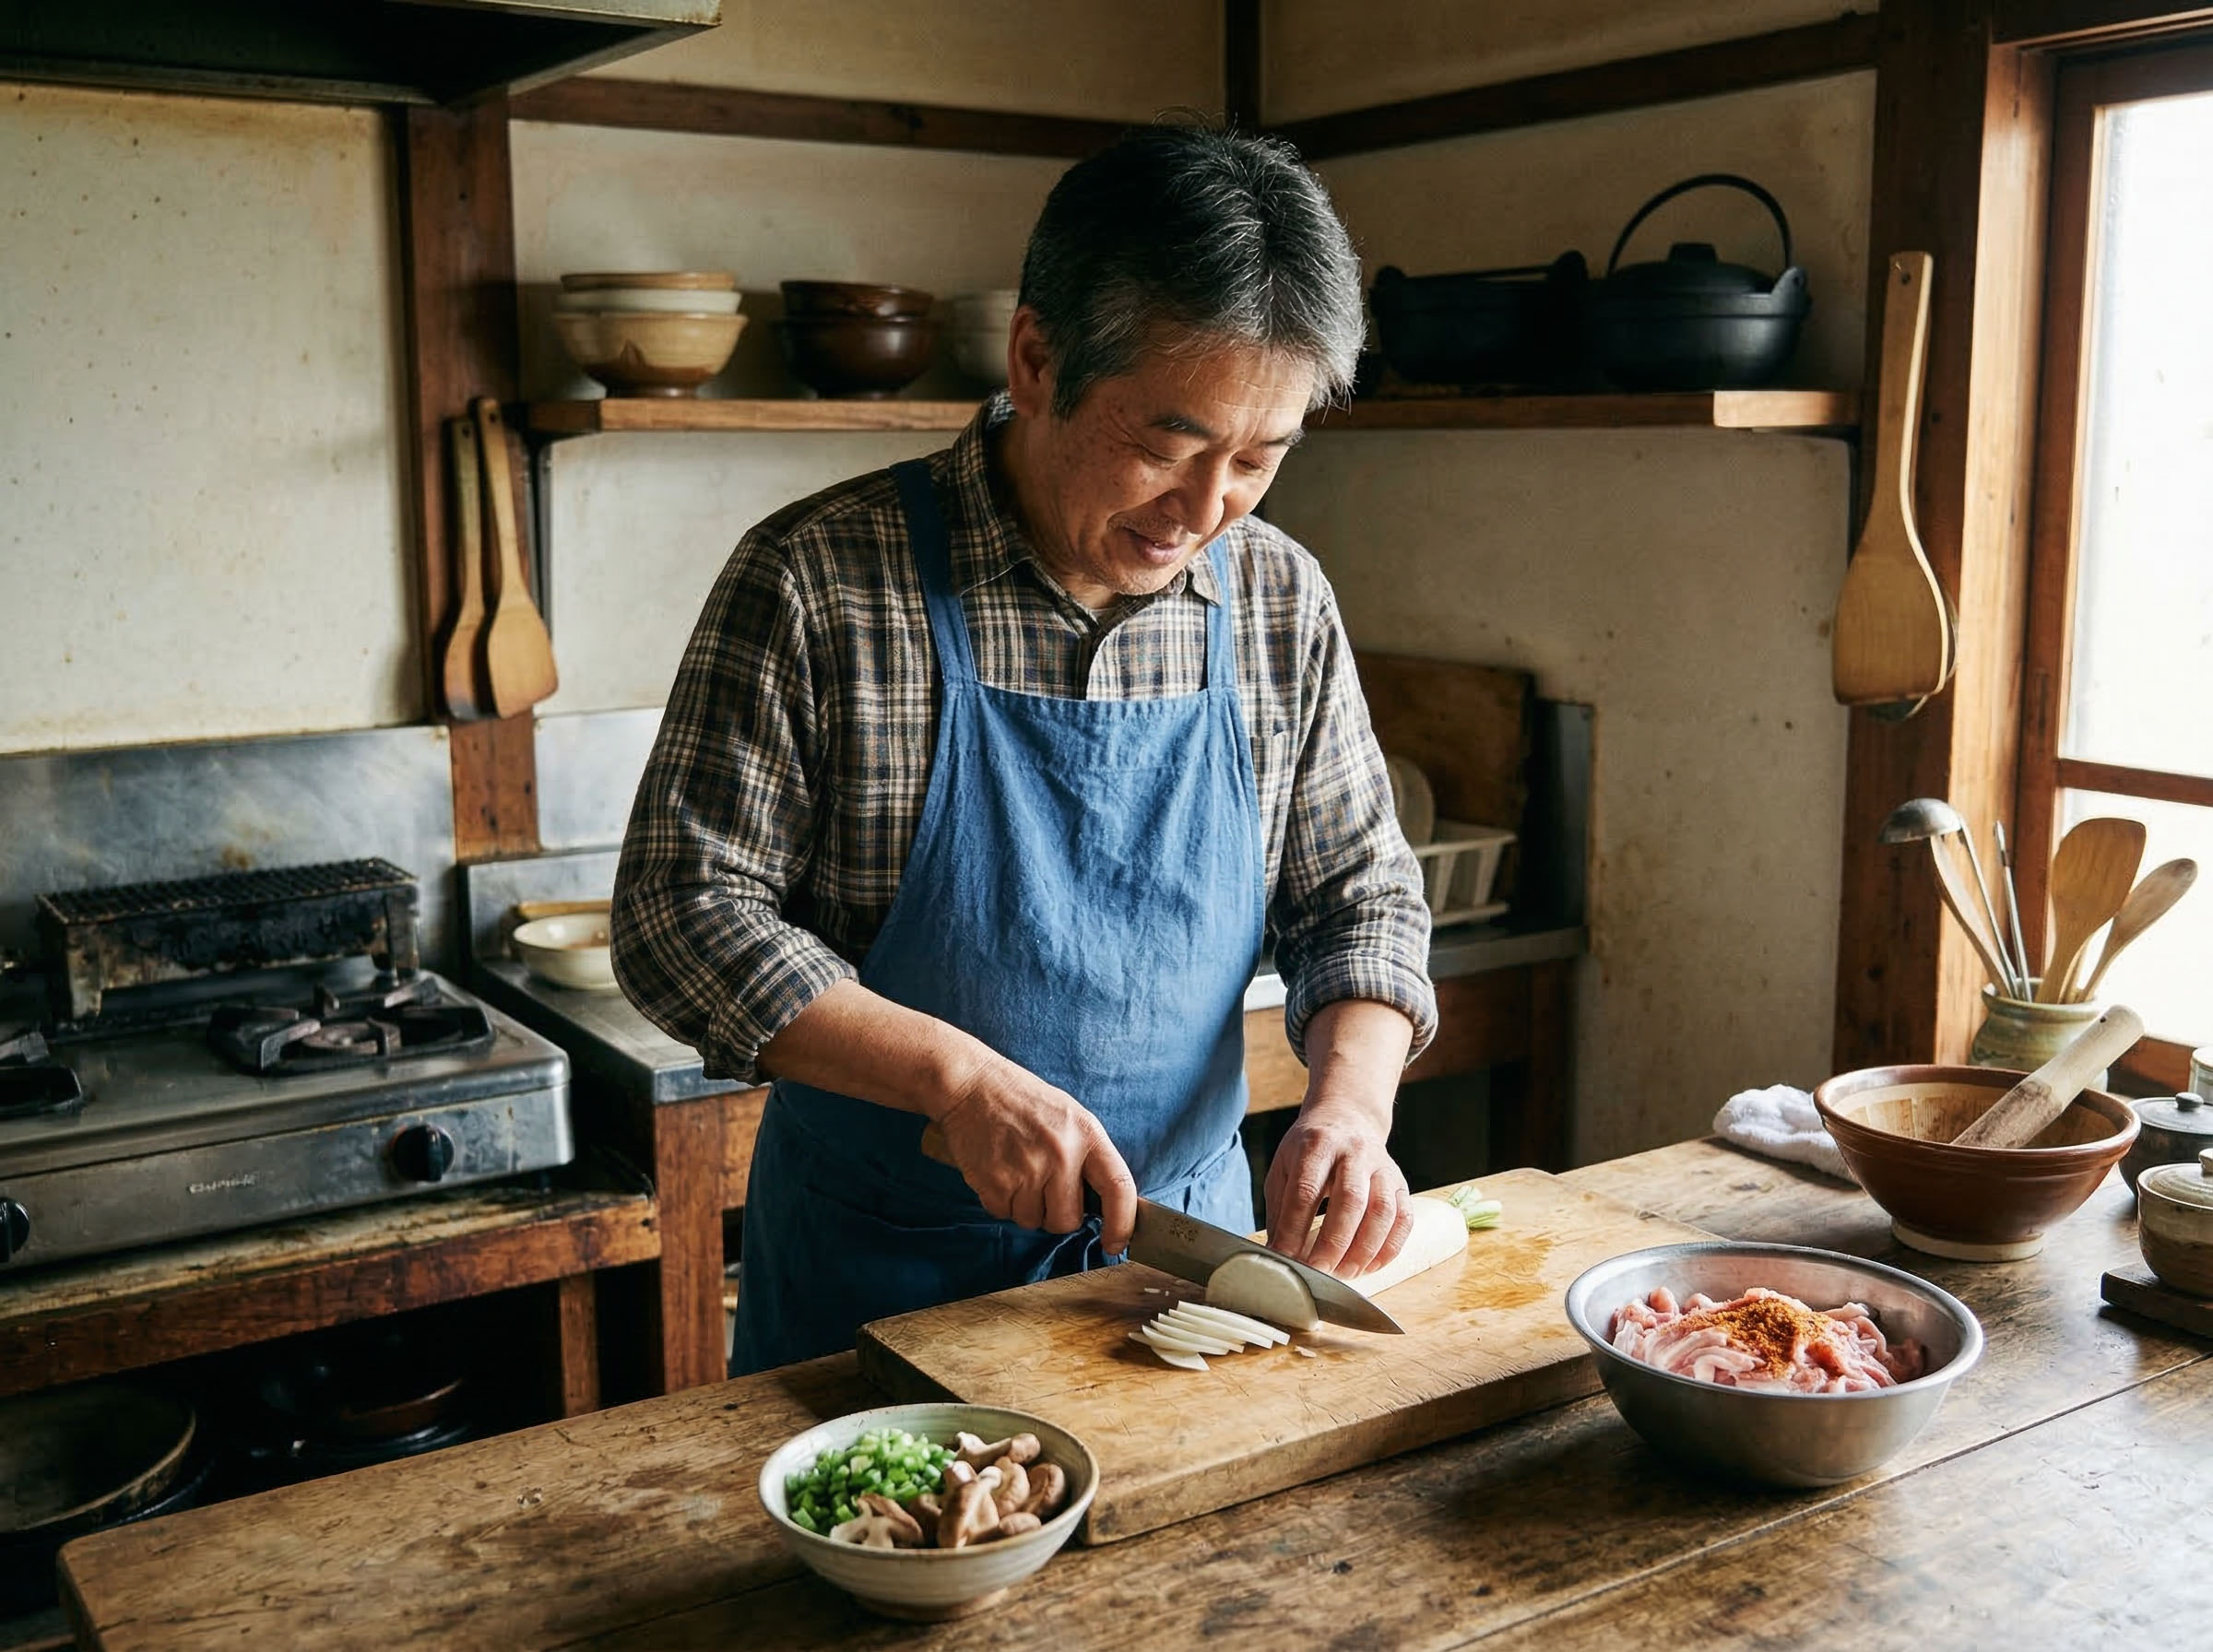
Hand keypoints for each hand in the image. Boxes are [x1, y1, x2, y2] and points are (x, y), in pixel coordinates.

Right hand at [932, 1055, 1137, 1252]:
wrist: (971, 1085)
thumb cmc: (1023, 1101)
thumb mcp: (1069, 1116)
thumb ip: (1087, 1156)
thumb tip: (1102, 1204)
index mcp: (1086, 1133)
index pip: (1119, 1188)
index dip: (1122, 1224)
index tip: (1115, 1243)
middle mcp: (1060, 1153)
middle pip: (1068, 1220)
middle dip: (1056, 1214)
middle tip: (1042, 1187)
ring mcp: (1026, 1169)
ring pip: (1033, 1221)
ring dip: (1025, 1207)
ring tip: (1016, 1170)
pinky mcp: (995, 1182)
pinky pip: (1004, 1214)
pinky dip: (1000, 1201)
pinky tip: (998, 1171)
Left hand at [1264, 1100, 1412, 1278]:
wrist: (1347, 1117)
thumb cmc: (1309, 1149)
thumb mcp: (1284, 1166)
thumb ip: (1280, 1209)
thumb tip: (1277, 1254)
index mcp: (1317, 1144)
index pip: (1306, 1190)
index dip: (1294, 1228)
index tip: (1285, 1257)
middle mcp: (1353, 1152)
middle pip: (1350, 1200)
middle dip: (1333, 1243)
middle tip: (1318, 1271)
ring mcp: (1381, 1166)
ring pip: (1382, 1211)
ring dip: (1364, 1250)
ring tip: (1344, 1273)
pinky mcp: (1400, 1182)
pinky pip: (1404, 1219)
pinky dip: (1389, 1248)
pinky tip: (1370, 1265)